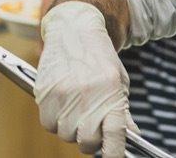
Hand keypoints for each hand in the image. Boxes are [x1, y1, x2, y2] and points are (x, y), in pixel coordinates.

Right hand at [35, 2, 137, 156]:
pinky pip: (49, 124)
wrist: (74, 31)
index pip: (114, 134)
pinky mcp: (43, 94)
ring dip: (72, 128)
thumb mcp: (119, 81)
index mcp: (110, 92)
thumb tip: (132, 138)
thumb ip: (122, 111)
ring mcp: (63, 96)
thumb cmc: (100, 59)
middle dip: (91, 140)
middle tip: (93, 127)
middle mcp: (87, 96)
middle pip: (87, 142)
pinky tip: (64, 103)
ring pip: (66, 135)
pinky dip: (56, 120)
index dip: (114, 153)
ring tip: (78, 106)